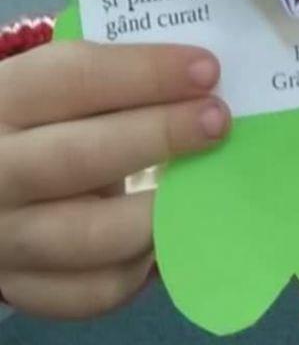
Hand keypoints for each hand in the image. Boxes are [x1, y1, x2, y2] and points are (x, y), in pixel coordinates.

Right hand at [0, 41, 230, 317]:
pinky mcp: (25, 286)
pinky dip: (141, 266)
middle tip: (217, 121)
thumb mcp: (61, 85)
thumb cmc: (49, 116)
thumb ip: (119, 81)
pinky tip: (169, 234)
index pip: (75, 77)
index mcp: (7, 97)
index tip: (207, 70)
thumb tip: (204, 84)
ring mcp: (6, 236)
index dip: (146, 73)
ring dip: (157, 212)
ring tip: (204, 186)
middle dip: (159, 135)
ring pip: (88, 236)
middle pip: (79, 157)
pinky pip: (93, 289)